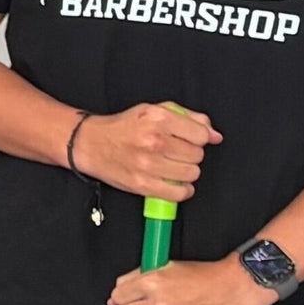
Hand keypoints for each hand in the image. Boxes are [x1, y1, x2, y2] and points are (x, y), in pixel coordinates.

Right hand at [75, 101, 218, 200]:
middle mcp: (154, 141)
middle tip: (175, 153)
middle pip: (197, 155)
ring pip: (191, 174)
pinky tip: (173, 182)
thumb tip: (214, 135)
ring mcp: (148, 164)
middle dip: (190, 154)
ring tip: (171, 166)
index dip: (198, 138)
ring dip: (185, 172)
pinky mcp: (143, 184)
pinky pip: (179, 193)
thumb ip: (188, 118)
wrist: (89, 143)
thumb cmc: (122, 127)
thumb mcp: (154, 111)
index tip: (190, 140)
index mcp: (158, 119)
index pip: (201, 134)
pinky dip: (181, 190)